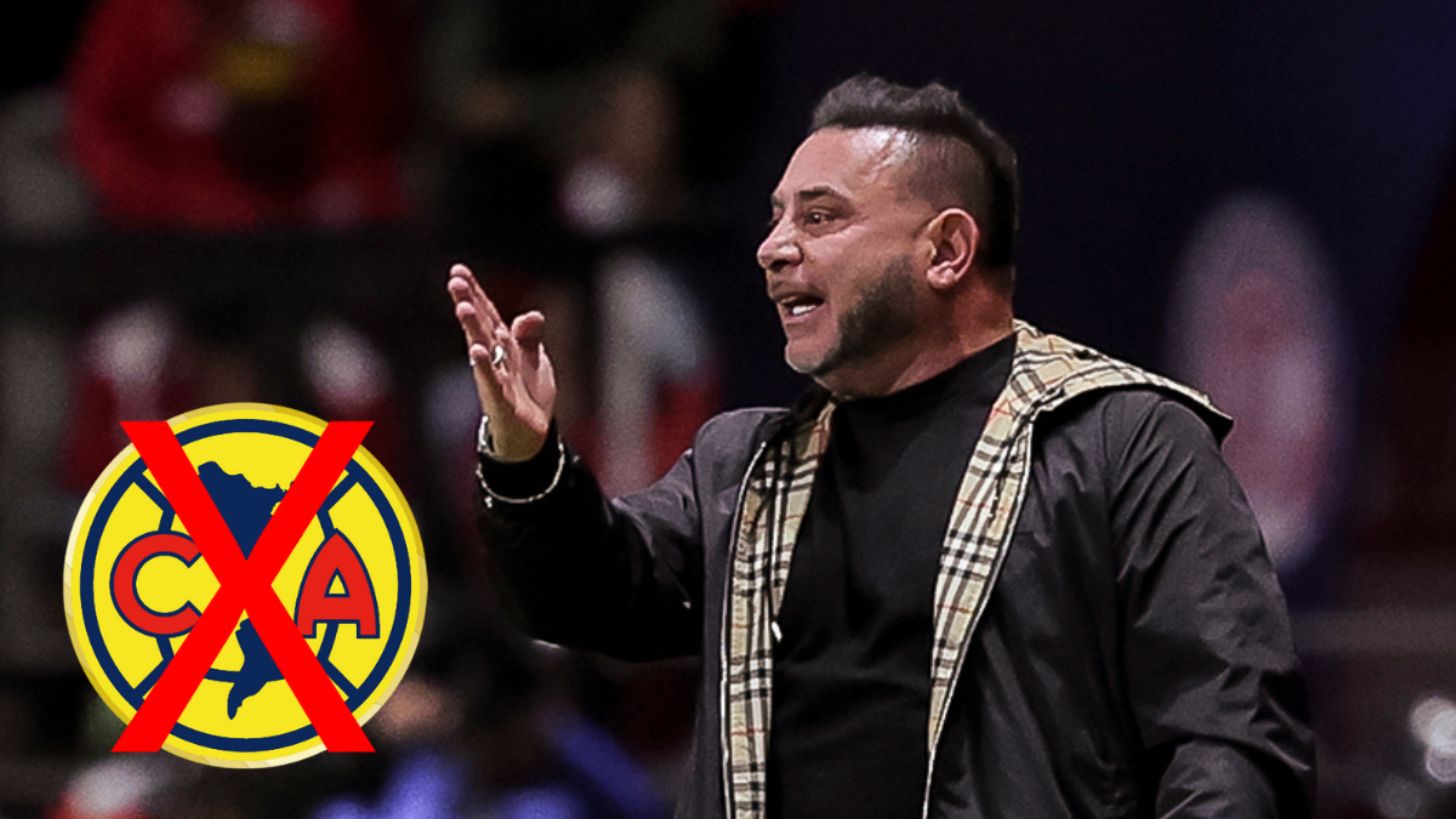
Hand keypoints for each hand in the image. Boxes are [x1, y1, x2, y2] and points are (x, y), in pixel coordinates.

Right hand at [447, 263, 555, 460]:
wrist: (529, 436)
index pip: (488, 314)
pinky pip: (492, 382)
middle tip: (455, 281)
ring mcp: (495, 379)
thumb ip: (530, 336)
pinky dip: (485, 367)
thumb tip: (533, 314)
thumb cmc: (527, 393)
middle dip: (469, 303)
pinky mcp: (501, 402)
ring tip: (463, 307)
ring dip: (472, 329)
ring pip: (482, 350)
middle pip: (481, 326)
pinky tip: (477, 350)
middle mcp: (495, 358)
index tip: (458, 271)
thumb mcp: (534, 359)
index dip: (475, 293)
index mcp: (503, 345)